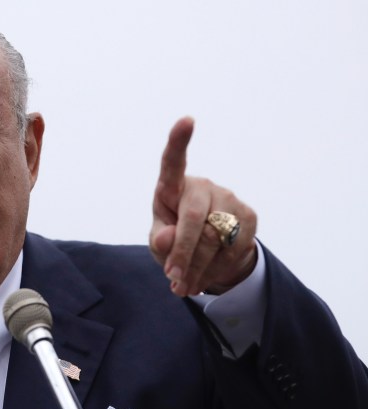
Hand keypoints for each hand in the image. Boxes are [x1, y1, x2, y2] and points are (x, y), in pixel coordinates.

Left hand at [149, 117, 257, 295]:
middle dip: (183, 254)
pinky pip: (233, 248)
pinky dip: (217, 269)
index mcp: (172, 186)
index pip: (172, 162)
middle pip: (194, 219)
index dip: (179, 141)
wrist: (208, 253)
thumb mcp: (158, 241)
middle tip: (174, 281)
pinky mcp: (249, 215)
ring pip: (216, 239)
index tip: (186, 120)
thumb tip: (166, 240)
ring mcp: (229, 198)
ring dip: (199, 268)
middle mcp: (203, 186)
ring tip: (185, 287)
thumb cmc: (173, 237)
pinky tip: (205, 277)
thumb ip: (159, 239)